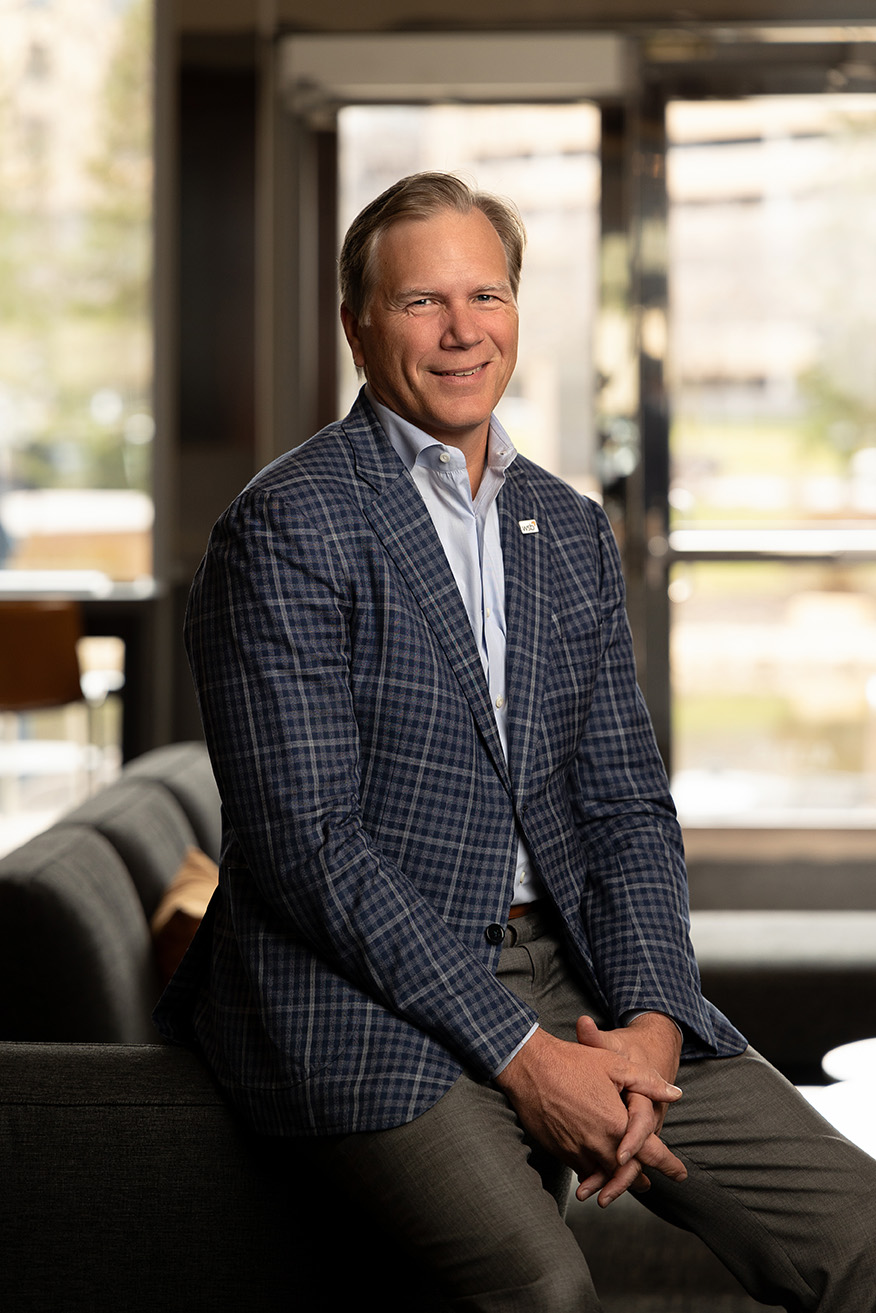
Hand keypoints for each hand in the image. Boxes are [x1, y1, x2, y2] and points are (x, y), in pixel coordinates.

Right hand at [494, 1023, 685, 1207]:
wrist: (528, 1066)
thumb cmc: (572, 1062)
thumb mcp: (614, 1065)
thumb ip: (648, 1082)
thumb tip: (675, 1094)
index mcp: (616, 1124)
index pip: (650, 1154)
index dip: (669, 1165)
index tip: (681, 1175)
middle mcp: (598, 1143)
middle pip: (626, 1172)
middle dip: (639, 1179)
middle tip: (649, 1185)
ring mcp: (576, 1150)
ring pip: (602, 1174)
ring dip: (615, 1181)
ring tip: (623, 1185)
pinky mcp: (558, 1150)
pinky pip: (581, 1169)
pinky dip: (592, 1173)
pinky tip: (594, 1171)